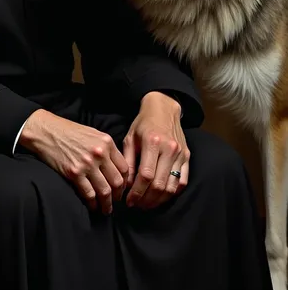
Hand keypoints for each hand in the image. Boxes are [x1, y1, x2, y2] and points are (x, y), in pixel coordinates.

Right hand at [19, 109, 128, 214]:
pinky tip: (93, 206)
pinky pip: (89, 194)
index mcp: (107, 142)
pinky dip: (92, 204)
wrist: (47, 131)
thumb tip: (115, 167)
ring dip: (107, 204)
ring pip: (105, 191)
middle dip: (118, 195)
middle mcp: (99, 153)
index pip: (124, 168)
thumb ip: (106, 149)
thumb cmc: (69, 132)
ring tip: (106, 209)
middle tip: (116, 201)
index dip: (125, 182)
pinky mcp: (74, 173)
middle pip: (117, 182)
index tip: (122, 189)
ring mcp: (87, 164)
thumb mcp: (93, 134)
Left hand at [123, 92, 189, 209]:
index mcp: (153, 142)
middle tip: (137, 205)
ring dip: (158, 200)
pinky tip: (160, 196)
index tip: (129, 200)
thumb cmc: (143, 124)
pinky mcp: (187, 157)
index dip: (137, 192)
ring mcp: (181, 154)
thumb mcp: (130, 138)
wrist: (164, 109)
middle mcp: (170, 149)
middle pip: (160, 184)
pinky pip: (182, 182)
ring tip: (147, 203)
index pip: (146, 175)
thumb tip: (127, 186)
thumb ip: (129, 162)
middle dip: (146, 199)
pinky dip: (171, 193)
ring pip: (171, 187)